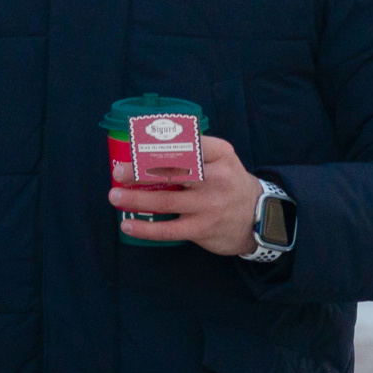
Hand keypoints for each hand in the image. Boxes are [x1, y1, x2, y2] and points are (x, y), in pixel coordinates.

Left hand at [109, 136, 263, 257]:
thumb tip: (149, 143)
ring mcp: (208, 205)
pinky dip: (145, 228)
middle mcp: (216, 177)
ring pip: (165, 200)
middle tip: (118, 171)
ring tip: (114, 196)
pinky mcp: (202, 229)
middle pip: (172, 171)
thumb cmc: (229, 182)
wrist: (258, 217)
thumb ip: (194, 149)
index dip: (159, 144)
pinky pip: (168, 230)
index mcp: (220, 153)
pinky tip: (128, 225)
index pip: (186, 143)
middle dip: (140, 171)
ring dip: (135, 199)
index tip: (135, 144)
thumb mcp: (222, 158)